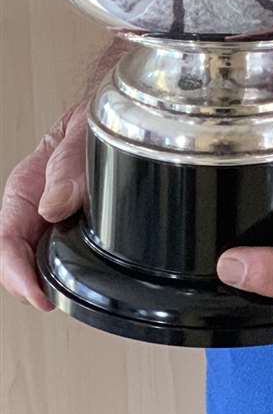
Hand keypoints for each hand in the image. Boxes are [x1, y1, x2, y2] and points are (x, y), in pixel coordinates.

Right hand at [1, 101, 88, 311]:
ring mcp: (51, 219)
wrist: (119, 111)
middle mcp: (35, 206)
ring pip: (35, 262)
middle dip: (27, 286)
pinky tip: (77, 280)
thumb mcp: (84, 131)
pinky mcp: (71, 226)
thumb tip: (54, 205)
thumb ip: (69, 164)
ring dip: (44, 282)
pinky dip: (63, 272)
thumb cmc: (96, 118)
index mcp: (28, 185)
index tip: (36, 292)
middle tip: (52, 302)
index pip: (6, 238)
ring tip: (63, 297)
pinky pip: (58, 255)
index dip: (16, 271)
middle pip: (14, 260)